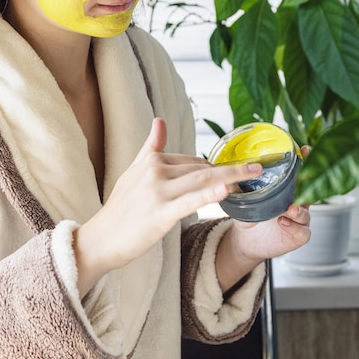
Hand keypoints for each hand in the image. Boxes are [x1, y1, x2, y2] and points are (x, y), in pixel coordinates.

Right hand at [74, 117, 263, 296]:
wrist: (101, 238)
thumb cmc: (121, 208)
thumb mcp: (134, 172)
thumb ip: (150, 146)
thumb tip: (160, 120)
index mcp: (152, 160)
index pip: (192, 161)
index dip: (215, 168)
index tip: (235, 171)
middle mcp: (155, 171)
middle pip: (201, 168)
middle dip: (231, 169)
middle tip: (257, 169)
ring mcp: (158, 191)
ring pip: (202, 180)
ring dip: (232, 175)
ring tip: (254, 173)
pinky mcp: (161, 213)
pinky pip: (191, 201)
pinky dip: (211, 193)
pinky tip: (228, 188)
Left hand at [215, 144, 310, 290]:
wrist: (246, 241)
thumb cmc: (249, 216)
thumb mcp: (244, 198)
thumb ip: (239, 187)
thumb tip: (229, 173)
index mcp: (286, 189)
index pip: (298, 173)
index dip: (305, 161)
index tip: (304, 149)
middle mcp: (296, 201)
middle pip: (309, 190)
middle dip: (308, 183)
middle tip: (302, 177)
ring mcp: (299, 218)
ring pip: (306, 211)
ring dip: (299, 209)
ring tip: (290, 208)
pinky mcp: (298, 235)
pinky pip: (303, 231)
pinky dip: (295, 226)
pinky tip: (284, 222)